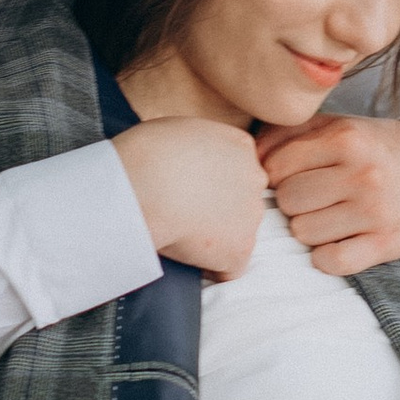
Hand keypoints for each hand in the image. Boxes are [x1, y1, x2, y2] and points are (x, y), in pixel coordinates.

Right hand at [112, 117, 265, 280]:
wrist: (145, 186)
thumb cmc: (148, 154)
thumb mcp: (180, 130)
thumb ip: (199, 145)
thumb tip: (188, 159)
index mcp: (240, 146)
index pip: (238, 169)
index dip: (213, 184)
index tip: (191, 190)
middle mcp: (254, 177)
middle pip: (244, 201)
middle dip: (220, 210)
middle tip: (184, 213)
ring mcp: (252, 214)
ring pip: (239, 233)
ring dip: (216, 238)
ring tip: (180, 234)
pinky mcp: (241, 248)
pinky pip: (231, 268)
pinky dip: (212, 268)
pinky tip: (189, 258)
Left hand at [255, 115, 399, 276]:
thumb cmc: (376, 148)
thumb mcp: (337, 126)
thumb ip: (288, 135)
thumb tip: (250, 158)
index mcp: (346, 138)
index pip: (276, 167)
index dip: (275, 174)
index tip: (292, 176)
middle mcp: (362, 174)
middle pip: (287, 201)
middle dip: (292, 201)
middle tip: (312, 197)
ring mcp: (375, 212)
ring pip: (303, 233)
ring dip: (308, 228)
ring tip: (328, 215)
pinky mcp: (386, 244)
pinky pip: (331, 262)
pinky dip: (325, 256)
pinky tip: (335, 241)